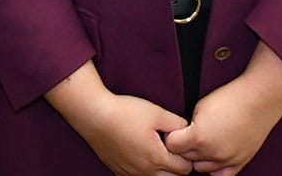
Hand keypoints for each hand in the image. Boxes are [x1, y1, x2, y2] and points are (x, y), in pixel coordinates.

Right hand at [73, 93, 193, 175]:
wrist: (94, 115)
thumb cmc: (125, 112)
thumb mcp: (156, 112)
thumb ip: (177, 124)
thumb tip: (188, 130)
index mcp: (157, 158)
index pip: (185, 169)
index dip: (187, 156)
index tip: (180, 143)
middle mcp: (144, 172)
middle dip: (177, 166)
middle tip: (171, 147)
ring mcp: (130, 174)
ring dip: (161, 170)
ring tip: (156, 150)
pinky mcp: (119, 172)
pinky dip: (145, 171)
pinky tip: (141, 154)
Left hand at [164, 71, 281, 175]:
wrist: (260, 98)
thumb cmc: (230, 98)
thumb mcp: (200, 107)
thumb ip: (188, 127)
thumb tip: (179, 138)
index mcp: (199, 137)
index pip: (172, 145)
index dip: (172, 136)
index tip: (175, 130)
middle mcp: (212, 152)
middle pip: (186, 158)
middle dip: (184, 147)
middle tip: (189, 135)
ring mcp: (227, 160)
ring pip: (201, 168)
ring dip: (198, 158)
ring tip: (203, 143)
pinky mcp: (240, 162)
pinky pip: (220, 175)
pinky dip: (214, 168)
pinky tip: (213, 155)